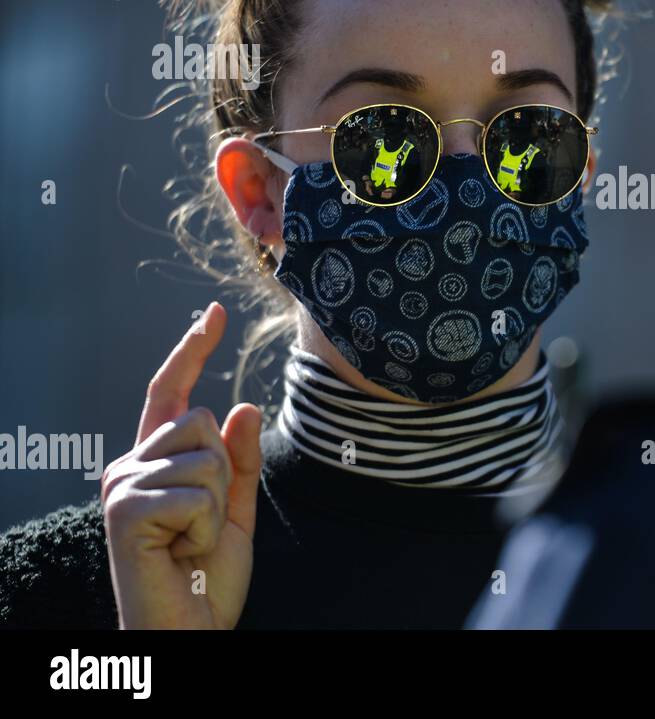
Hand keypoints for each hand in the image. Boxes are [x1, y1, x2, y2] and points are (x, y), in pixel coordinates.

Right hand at [102, 302, 261, 628]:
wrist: (189, 631)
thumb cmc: (207, 580)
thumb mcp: (236, 512)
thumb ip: (240, 462)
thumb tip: (243, 405)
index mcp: (154, 463)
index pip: (172, 394)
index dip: (192, 350)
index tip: (215, 312)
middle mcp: (128, 467)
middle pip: (200, 419)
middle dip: (224, 473)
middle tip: (205, 525)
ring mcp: (121, 488)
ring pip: (203, 454)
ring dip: (217, 505)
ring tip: (193, 543)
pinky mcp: (124, 512)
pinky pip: (196, 492)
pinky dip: (206, 526)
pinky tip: (185, 554)